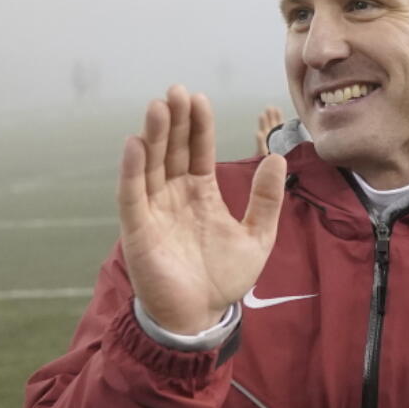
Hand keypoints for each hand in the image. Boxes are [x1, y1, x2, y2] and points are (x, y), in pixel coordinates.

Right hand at [118, 85, 286, 333]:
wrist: (201, 317)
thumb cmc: (224, 278)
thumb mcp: (258, 236)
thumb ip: (267, 199)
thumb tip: (276, 158)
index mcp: (201, 193)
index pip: (198, 150)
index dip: (198, 125)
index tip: (199, 98)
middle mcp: (174, 195)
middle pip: (171, 150)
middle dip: (173, 121)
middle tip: (176, 91)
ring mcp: (154, 210)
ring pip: (151, 166)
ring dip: (152, 136)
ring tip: (157, 107)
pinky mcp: (138, 230)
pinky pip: (132, 196)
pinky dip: (132, 170)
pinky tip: (134, 145)